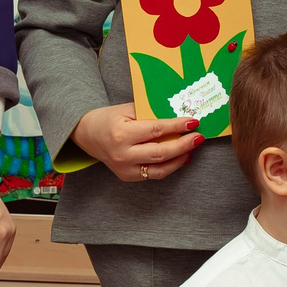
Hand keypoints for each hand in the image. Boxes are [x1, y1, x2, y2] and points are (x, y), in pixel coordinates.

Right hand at [72, 103, 202, 183]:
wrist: (88, 135)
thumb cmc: (109, 118)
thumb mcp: (127, 109)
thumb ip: (150, 113)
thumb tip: (178, 115)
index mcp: (121, 134)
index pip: (155, 130)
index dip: (176, 127)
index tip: (193, 122)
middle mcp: (123, 154)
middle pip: (160, 153)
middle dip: (183, 145)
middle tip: (198, 137)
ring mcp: (125, 169)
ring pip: (160, 169)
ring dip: (180, 158)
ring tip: (193, 148)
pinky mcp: (128, 176)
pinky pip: (154, 174)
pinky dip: (170, 166)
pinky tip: (181, 158)